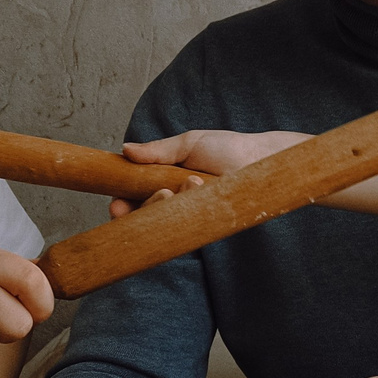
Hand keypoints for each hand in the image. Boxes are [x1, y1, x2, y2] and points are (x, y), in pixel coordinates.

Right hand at [111, 130, 301, 214]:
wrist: (261, 159)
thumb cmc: (227, 149)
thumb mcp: (188, 144)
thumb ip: (157, 151)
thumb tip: (125, 150)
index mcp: (162, 184)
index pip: (132, 201)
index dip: (121, 206)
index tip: (117, 205)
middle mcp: (173, 204)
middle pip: (142, 220)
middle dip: (140, 212)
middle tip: (161, 194)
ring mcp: (188, 218)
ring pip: (162, 227)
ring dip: (167, 208)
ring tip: (188, 184)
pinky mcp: (206, 227)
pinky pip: (186, 232)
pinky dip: (185, 214)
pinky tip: (196, 192)